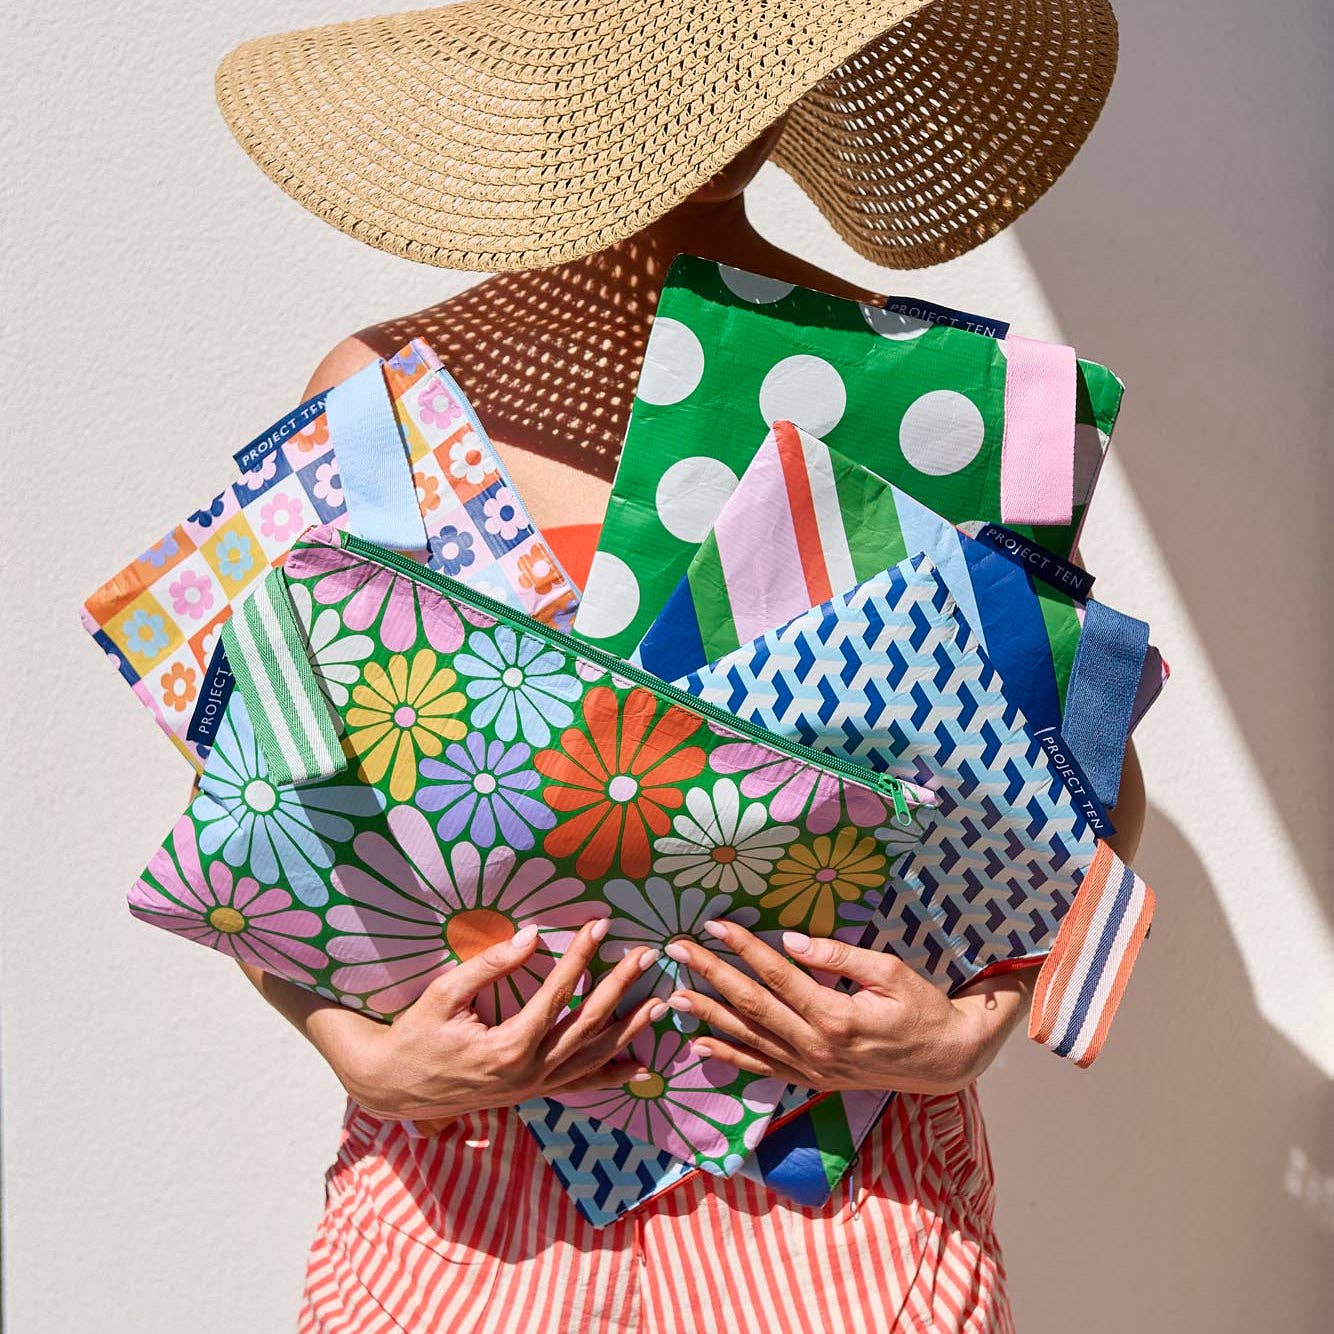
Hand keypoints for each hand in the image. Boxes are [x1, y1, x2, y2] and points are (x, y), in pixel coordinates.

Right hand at [332, 919, 664, 1123]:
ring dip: (628, 1030)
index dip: (582, 956)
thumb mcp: (444, 994)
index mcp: (508, 1045)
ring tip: (658, 1003)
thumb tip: (530, 936)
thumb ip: (490, 965)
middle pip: (587, 1025)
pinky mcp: (532, 1092)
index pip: (558, 994)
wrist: (394, 1086)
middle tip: (644, 954)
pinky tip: (641, 1067)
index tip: (601, 925)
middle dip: (619, 987)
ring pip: (593, 1058)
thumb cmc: (416, 1035)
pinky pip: (580, 1085)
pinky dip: (613, 1076)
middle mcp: (529, 1071)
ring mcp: (534, 1087)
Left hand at [662, 921, 1033, 1095]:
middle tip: (677, 951)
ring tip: (674, 996)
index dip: (744, 948)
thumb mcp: (890, 972)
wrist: (945, 1062)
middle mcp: (816, 1048)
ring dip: (709, 1016)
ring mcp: (810, 1069)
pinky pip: (761, 1068)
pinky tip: (700, 1043)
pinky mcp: (810, 1079)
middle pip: (752, 1007)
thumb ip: (837, 956)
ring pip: (749, 1040)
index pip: (778, 977)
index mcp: (836, 1016)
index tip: (716, 925)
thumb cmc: (922, 1009)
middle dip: (711, 976)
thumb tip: (791, 940)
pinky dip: (728, 1056)